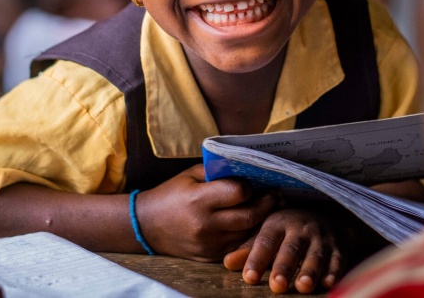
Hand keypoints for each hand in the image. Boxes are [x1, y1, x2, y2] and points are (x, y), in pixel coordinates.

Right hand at [135, 164, 278, 261]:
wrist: (147, 225)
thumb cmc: (171, 193)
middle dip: (268, 204)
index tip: (258, 180)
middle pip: (250, 215)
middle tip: (277, 194)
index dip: (251, 185)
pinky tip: (254, 223)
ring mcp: (209, 244)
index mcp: (199, 200)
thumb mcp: (191, 175)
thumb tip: (246, 168)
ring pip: (248, 233)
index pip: (238, 192)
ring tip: (271, 207)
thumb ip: (217, 171)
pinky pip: (238, 245)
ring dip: (263, 220)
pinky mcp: (210, 257)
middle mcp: (206, 225)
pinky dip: (248, 234)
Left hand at [224, 205, 347, 293]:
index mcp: (278, 223)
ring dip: (309, 271)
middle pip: (291, 248)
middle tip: (277, 286)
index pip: (265, 240)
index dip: (257, 258)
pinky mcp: (338, 248)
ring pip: (315, 255)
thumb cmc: (289, 231)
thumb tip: (227, 263)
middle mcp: (300, 228)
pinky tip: (328, 284)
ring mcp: (321, 237)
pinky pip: (337, 260)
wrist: (326, 218)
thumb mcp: (268, 234)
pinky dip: (333, 271)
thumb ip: (250, 249)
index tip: (249, 277)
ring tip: (302, 287)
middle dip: (284, 267)